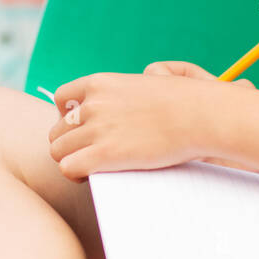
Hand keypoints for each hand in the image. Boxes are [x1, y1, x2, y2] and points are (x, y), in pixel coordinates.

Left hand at [48, 65, 249, 179]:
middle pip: (58, 130)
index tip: (85, 130)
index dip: (69, 118)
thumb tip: (140, 84)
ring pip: (58, 151)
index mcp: (100, 83)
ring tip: (90, 167)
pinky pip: (67, 167)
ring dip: (71, 161)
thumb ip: (129, 88)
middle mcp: (93, 104)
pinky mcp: (105, 153)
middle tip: (90, 154)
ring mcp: (97, 128)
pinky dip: (74, 174)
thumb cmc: (185, 102)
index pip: (62, 100)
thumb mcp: (149, 82)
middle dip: (70, 144)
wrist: (201, 115)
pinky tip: (90, 176)